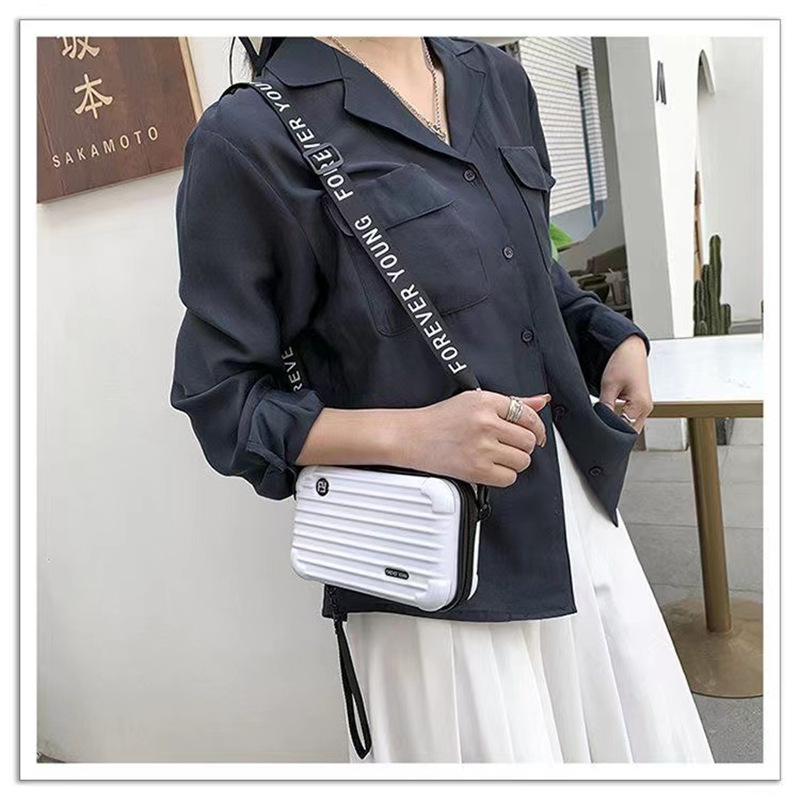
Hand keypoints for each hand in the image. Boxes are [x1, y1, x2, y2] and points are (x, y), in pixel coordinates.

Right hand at [403, 390, 551, 487]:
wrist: (412, 437)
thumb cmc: (440, 419)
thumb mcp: (474, 400)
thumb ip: (512, 403)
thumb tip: (540, 401)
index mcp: (485, 402)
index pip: (528, 415)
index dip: (537, 427)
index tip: (536, 434)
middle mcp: (485, 423)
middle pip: (528, 440)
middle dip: (522, 445)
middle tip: (507, 444)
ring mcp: (481, 448)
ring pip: (522, 460)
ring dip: (514, 461)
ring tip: (496, 455)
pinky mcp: (476, 470)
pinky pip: (509, 478)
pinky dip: (503, 475)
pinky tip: (490, 466)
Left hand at [598, 334, 652, 434]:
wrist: (629, 346)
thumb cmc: (623, 360)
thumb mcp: (609, 385)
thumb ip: (605, 407)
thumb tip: (599, 423)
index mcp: (641, 405)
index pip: (625, 430)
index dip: (611, 432)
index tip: (598, 430)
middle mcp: (646, 408)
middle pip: (630, 431)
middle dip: (616, 432)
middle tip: (599, 428)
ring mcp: (644, 406)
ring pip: (631, 425)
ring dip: (618, 425)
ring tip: (604, 420)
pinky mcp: (639, 402)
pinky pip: (631, 417)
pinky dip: (620, 418)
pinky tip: (610, 415)